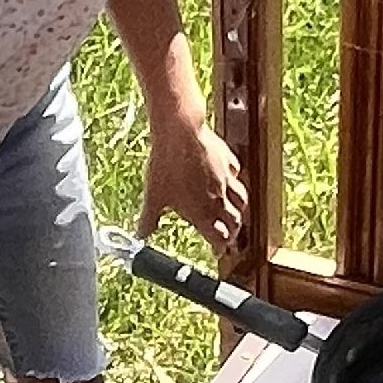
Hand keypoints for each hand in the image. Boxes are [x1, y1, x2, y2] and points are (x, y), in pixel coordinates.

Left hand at [137, 112, 245, 256]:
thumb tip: (140, 235)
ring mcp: (225, 179)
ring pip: (241, 200)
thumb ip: (148, 219)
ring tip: (234, 212)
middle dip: (233, 232)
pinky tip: (228, 178)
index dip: (220, 247)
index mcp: (202, 213)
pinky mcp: (227, 159)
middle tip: (228, 235)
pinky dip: (234, 180)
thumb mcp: (153, 197)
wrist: (180, 132)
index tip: (218, 250)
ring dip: (239, 210)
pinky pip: (236, 173)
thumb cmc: (166, 166)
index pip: (219, 238)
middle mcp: (219, 199)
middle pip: (235, 222)